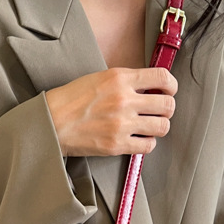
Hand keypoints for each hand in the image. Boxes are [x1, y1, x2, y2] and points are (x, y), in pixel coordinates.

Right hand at [45, 67, 177, 156]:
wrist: (51, 123)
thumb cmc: (71, 100)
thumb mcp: (99, 77)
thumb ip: (125, 81)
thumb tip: (148, 88)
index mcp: (120, 78)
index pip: (162, 77)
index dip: (171, 86)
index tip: (168, 91)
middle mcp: (124, 100)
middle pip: (167, 105)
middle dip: (166, 109)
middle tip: (158, 112)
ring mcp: (122, 124)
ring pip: (162, 127)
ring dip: (158, 127)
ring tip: (148, 126)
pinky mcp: (117, 144)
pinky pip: (148, 146)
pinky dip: (147, 143)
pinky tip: (138, 139)